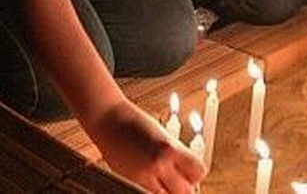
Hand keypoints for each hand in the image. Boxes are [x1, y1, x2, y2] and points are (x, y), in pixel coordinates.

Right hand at [90, 99, 205, 192]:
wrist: (107, 120)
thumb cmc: (134, 122)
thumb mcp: (163, 136)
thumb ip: (178, 155)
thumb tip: (189, 172)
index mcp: (170, 149)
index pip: (199, 172)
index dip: (196, 172)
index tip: (191, 170)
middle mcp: (159, 165)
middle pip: (187, 191)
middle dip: (185, 185)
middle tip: (179, 177)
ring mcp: (144, 176)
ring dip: (170, 190)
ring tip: (164, 178)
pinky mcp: (131, 183)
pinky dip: (155, 190)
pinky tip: (151, 179)